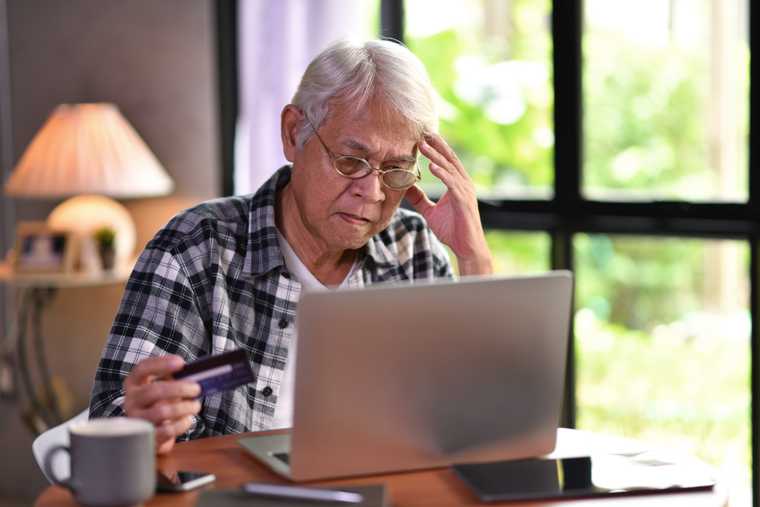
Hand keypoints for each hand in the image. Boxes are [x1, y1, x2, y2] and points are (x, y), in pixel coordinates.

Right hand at [123, 355, 201, 454]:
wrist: (154, 431)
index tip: (181, 363)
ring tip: (195, 405)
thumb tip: (197, 374)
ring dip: (184, 407)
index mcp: (135, 383)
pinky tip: (188, 419)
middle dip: (179, 388)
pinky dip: (182, 424)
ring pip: (162, 411)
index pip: (142, 368)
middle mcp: (131, 400)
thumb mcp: (165, 387)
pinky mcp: (146, 437)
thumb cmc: (162, 402)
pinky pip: (167, 430)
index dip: (161, 364)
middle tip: (196, 388)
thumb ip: (176, 378)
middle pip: (154, 390)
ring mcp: (137, 419)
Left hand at [406, 133, 492, 274]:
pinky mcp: (463, 201)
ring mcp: (465, 191)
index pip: (446, 161)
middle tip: (423, 132)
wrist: (466, 248)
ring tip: (422, 145)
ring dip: (435, 155)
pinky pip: (452, 183)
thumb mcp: (430, 211)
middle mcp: (463, 184)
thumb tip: (407, 188)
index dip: (436, 148)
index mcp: (457, 184)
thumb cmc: (452, 230)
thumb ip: (420, 199)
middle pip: (449, 159)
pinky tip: (432, 166)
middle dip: (436, 145)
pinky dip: (442, 173)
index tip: (423, 136)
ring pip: (449, 168)